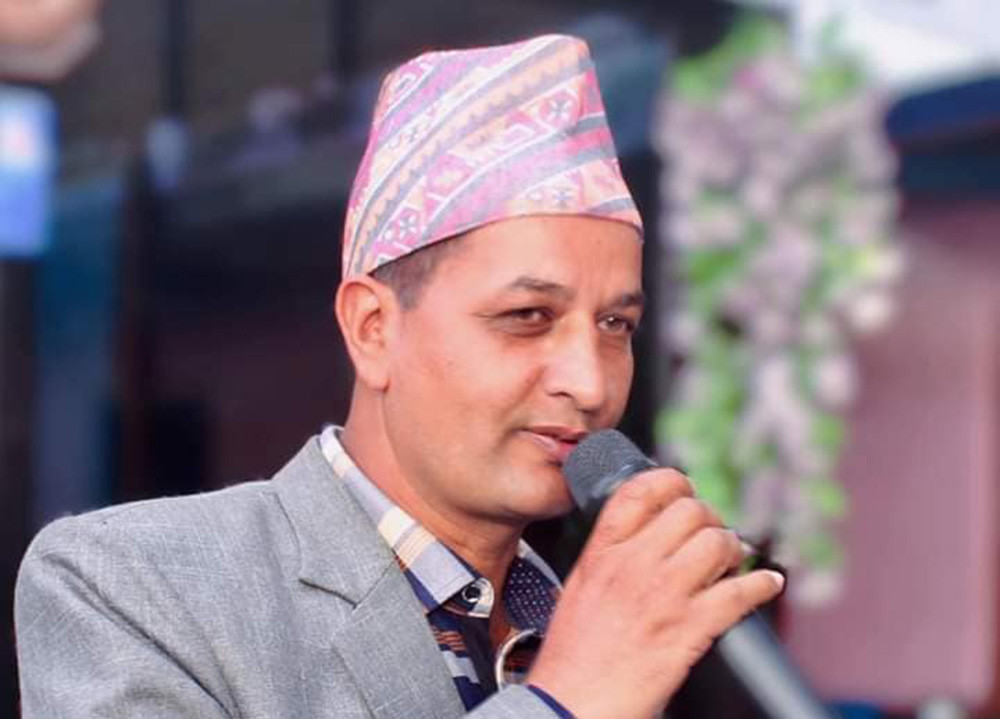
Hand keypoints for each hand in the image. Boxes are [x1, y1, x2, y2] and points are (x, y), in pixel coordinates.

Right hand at [527, 468, 784, 718]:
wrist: (570, 705)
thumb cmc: (572, 658)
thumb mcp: (577, 590)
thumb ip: (608, 559)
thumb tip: (643, 540)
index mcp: (602, 553)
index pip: (640, 490)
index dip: (672, 481)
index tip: (684, 490)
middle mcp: (633, 565)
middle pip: (689, 511)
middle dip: (709, 519)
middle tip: (712, 534)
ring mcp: (664, 595)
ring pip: (718, 543)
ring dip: (734, 549)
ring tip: (732, 562)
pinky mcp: (690, 629)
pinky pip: (740, 592)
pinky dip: (762, 585)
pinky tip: (767, 584)